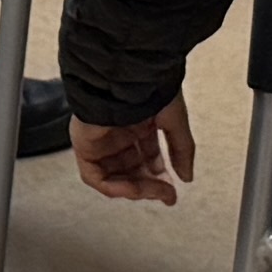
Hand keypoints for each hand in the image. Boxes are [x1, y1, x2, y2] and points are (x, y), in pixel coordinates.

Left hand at [67, 96, 197, 205]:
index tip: (173, 189)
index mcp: (137, 121)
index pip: (146, 155)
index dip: (159, 175)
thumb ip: (181, 149)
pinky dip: (116, 188)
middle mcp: (118, 131)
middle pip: (132, 169)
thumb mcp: (174, 121)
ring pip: (115, 176)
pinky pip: (95, 176)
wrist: (126, 77)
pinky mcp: (84, 145)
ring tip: (156, 191)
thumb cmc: (149, 87)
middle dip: (151, 185)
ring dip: (137, 189)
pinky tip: (135, 189)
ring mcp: (100, 139)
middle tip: (167, 194)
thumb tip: (187, 177)